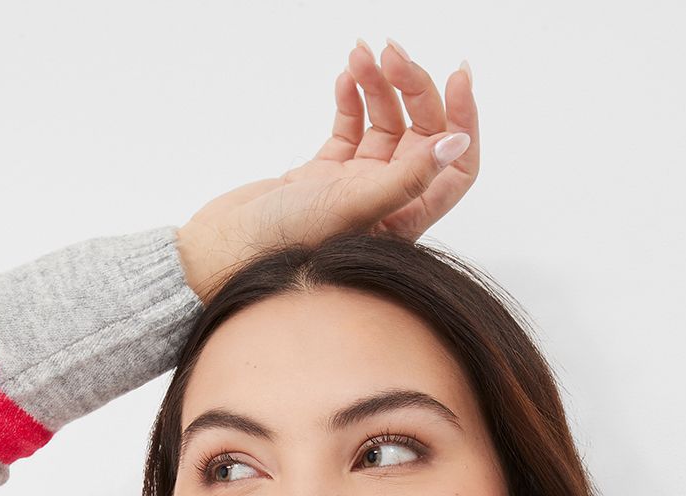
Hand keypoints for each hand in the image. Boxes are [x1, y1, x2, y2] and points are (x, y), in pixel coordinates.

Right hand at [175, 39, 478, 304]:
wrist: (223, 252)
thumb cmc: (286, 246)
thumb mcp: (355, 207)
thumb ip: (409, 177)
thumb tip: (459, 142)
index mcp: (404, 221)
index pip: (455, 168)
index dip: (463, 121)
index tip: (457, 75)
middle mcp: (384, 205)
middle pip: (420, 135)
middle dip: (411, 88)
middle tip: (390, 52)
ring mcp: (352, 188)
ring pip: (384, 125)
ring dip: (379, 85)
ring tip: (361, 54)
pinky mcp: (321, 177)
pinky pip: (350, 129)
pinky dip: (352, 100)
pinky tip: (346, 76)